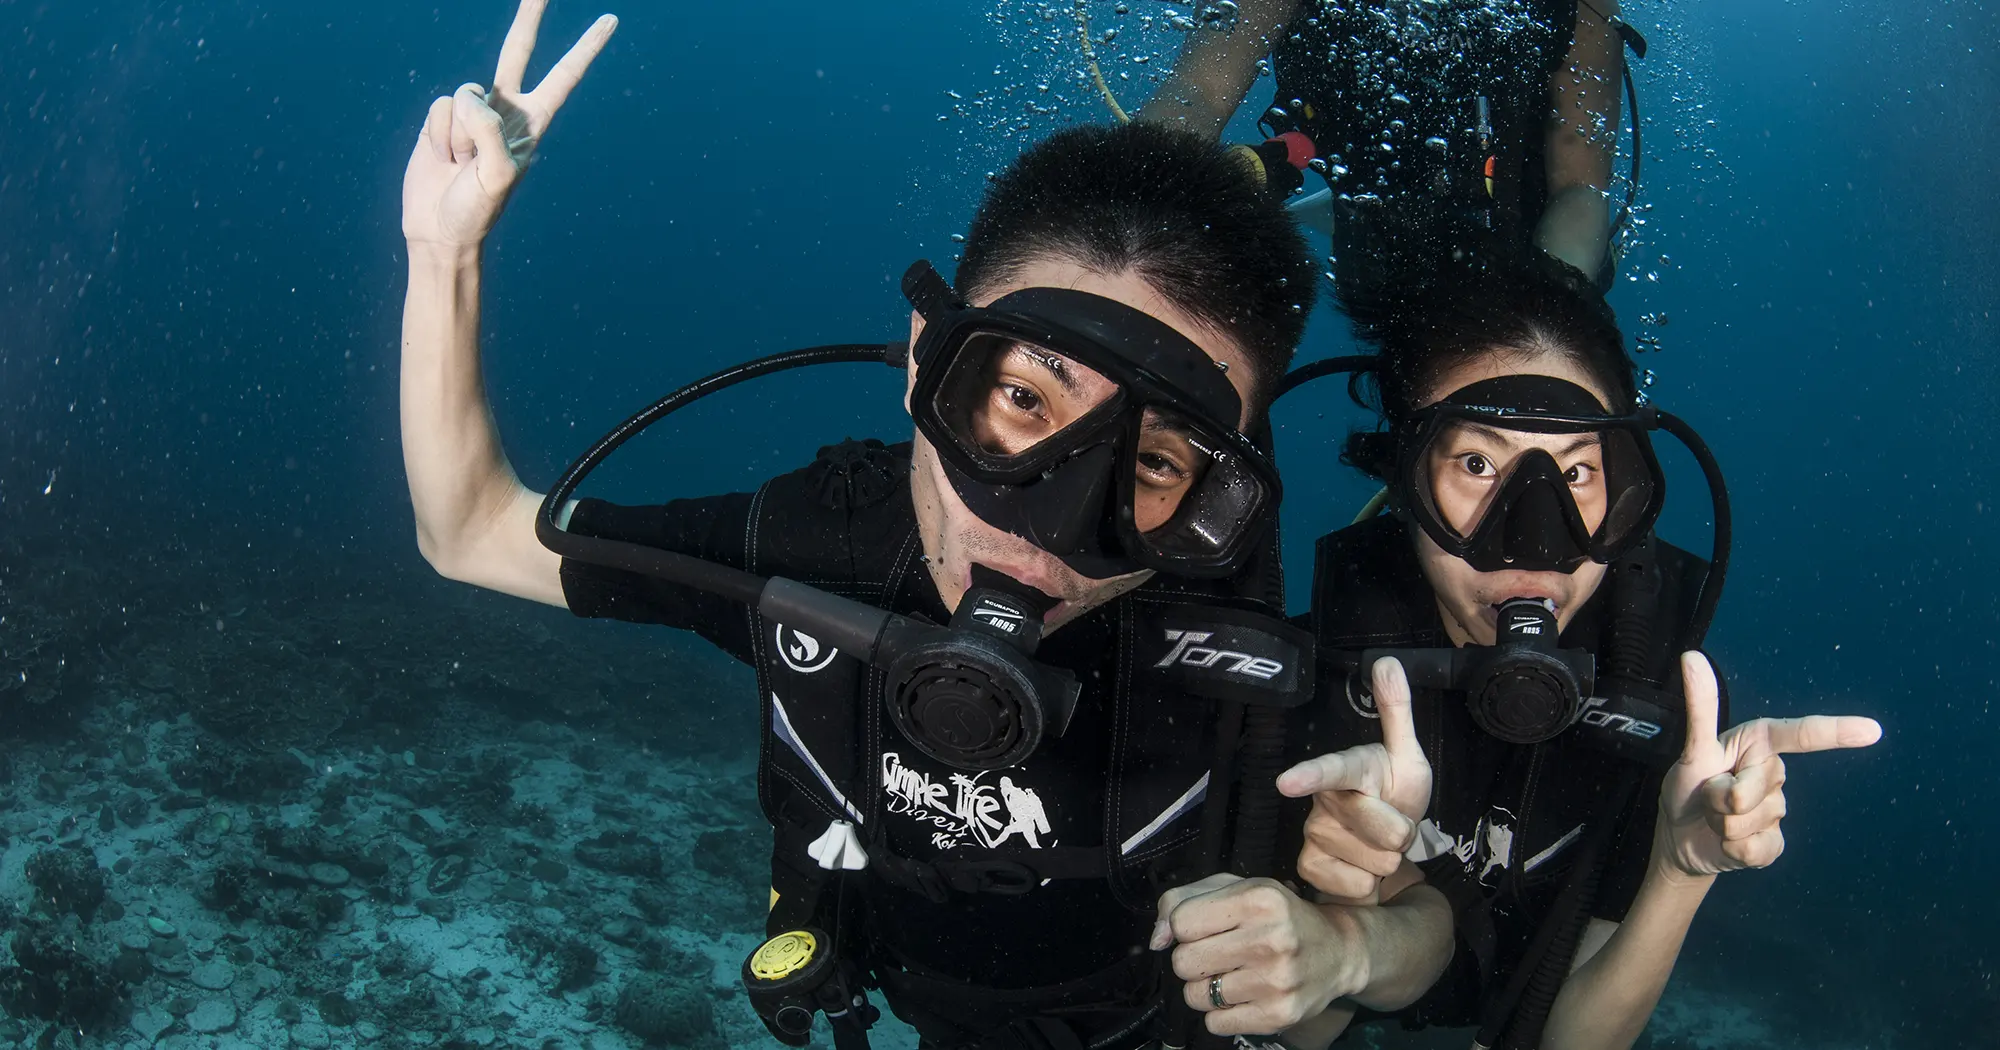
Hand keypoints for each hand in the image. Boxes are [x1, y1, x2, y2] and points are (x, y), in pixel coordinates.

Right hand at [402, 0, 617, 247]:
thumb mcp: (495, 176)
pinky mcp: (443, 118)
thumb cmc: (475, 210)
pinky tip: (442, 158)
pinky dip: (438, 135)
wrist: (439, 230)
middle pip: (517, 51)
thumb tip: (472, 99)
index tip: (609, 21)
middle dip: (530, 18)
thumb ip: (489, 132)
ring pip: (464, 94)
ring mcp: (473, 112)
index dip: (585, 49)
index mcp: (533, 123)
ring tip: (460, 165)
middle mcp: (505, 110)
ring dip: (458, 134)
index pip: (564, 77)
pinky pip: (440, 107)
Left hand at [1153, 874, 1362, 1036]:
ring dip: (1206, 987)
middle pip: (1184, 962)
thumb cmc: (1279, 916)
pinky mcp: (1279, 1015)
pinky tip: (1243, 994)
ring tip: (1233, 973)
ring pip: (1196, 996)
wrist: (1339, 951)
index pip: (1180, 922)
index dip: (1184, 926)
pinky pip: (1215, 1023)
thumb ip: (1183, 901)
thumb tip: (1156, 939)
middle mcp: (1271, 939)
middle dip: (1193, 959)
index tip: (1206, 927)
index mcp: (1258, 899)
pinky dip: (1221, 1012)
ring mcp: (1276, 981)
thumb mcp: (1235, 888)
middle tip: (1220, 953)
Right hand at [1276, 658, 1431, 903]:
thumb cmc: (1395, 795)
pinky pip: (1353, 884)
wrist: (1385, 845)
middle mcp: (1324, 799)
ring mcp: (1313, 834)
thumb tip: (1386, 661)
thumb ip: (1397, 712)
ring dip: (1385, 860)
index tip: (1287, 783)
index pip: (1331, 771)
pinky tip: (1358, 867)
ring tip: (1376, 846)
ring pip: (1370, 860)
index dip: (1309, 777)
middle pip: (1380, 828)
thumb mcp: (1407, 756)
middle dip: (1401, 833)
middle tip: (1396, 826)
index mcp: (1349, 768)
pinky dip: (1367, 883)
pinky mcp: (1309, 866)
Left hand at [1657, 652, 1881, 878]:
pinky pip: (1756, 848)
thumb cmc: (1688, 787)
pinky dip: (1731, 848)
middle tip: (1705, 796)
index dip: (1836, 732)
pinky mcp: (1774, 844)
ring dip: (1719, 822)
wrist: (1681, 839)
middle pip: (1754, 788)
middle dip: (1718, 795)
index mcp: (1760, 744)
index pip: (1801, 735)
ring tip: (1711, 817)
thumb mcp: (1693, 749)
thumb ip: (1700, 708)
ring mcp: (1777, 810)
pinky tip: (1726, 844)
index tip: (1873, 730)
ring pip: (1748, 819)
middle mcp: (1773, 774)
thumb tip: (1691, 655)